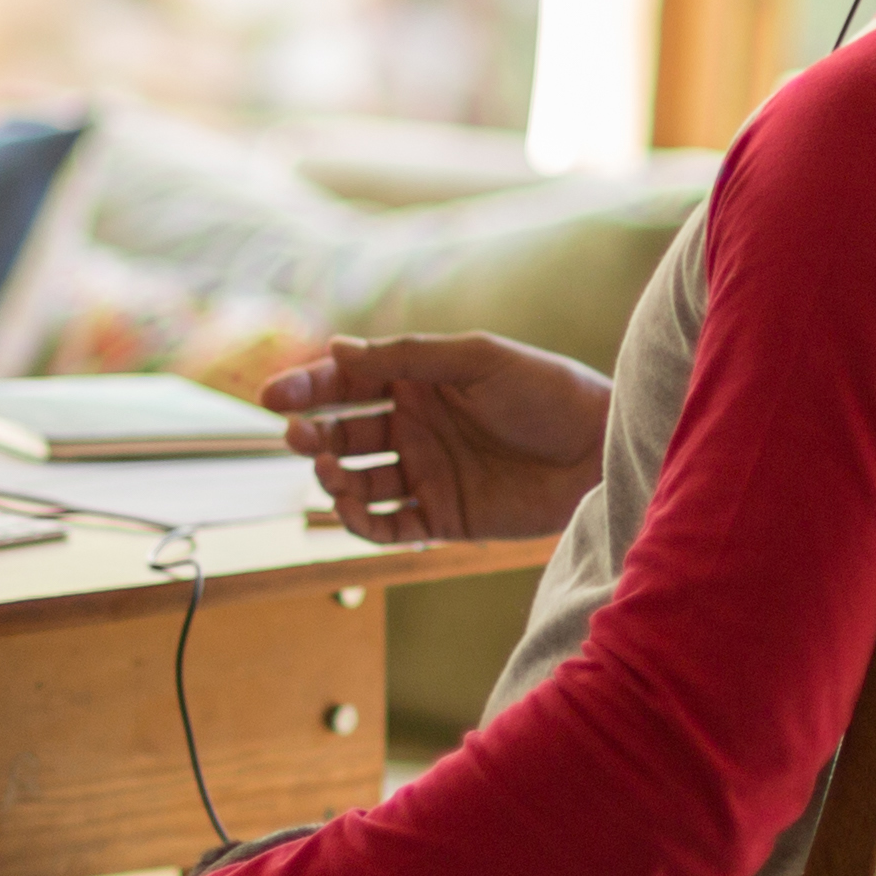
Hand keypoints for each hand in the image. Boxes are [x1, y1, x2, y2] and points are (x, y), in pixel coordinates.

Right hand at [259, 332, 613, 546]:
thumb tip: (336, 349)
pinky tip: (352, 510)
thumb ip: (407, 357)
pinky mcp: (443, 518)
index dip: (307, 388)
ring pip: (358, 481)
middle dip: (313, 435)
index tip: (273, 397)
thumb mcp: (477, 360)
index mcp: (419, 381)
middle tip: (299, 438)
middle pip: (344, 432)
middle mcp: (415, 427)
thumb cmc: (549, 392)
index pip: (348, 383)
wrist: (602, 451)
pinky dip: (362, 523)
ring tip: (331, 472)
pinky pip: (388, 526)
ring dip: (334, 479)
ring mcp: (427, 474)